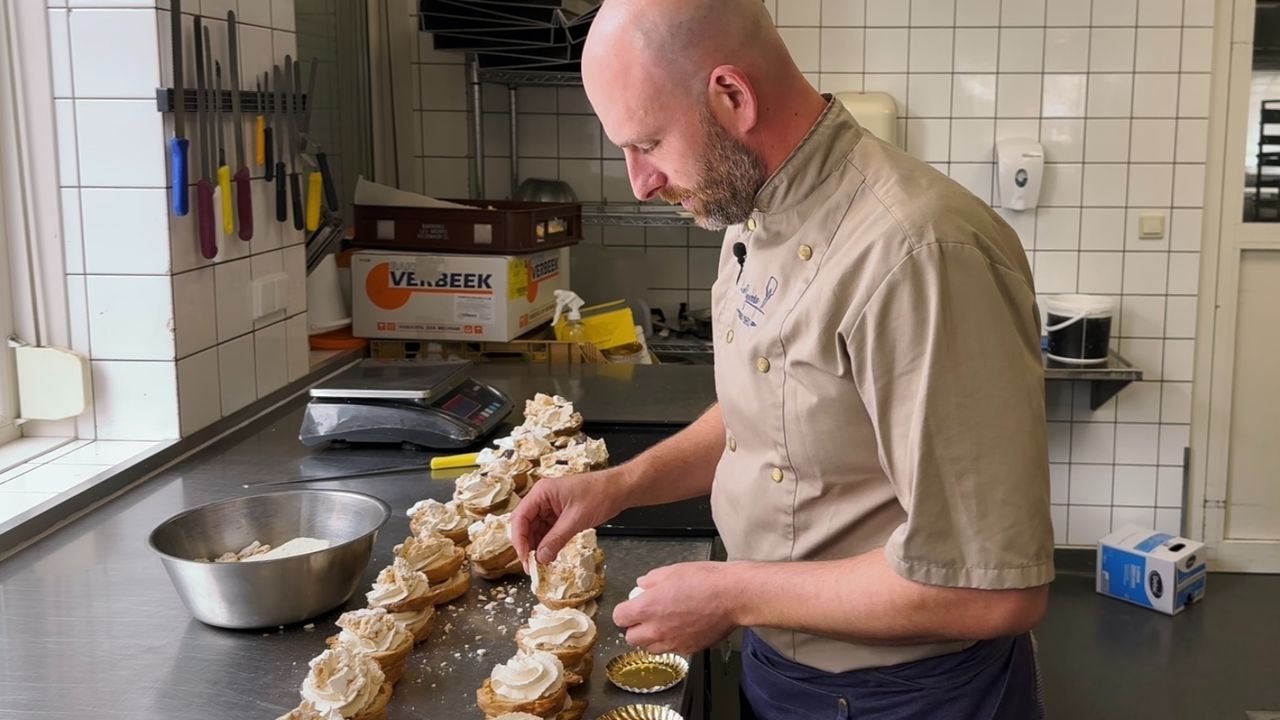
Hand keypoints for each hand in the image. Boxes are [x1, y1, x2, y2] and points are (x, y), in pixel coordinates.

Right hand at [509, 467, 630, 565]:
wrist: (619, 489)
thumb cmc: (600, 494)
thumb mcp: (576, 520)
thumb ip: (556, 539)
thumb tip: (540, 558)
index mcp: (541, 492)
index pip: (520, 517)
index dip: (519, 540)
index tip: (524, 558)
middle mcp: (542, 498)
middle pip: (525, 525)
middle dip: (527, 546)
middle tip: (532, 566)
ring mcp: (550, 506)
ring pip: (535, 530)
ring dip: (537, 546)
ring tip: (541, 564)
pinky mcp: (559, 514)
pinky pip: (547, 531)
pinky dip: (547, 543)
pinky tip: (550, 555)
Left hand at [612, 562, 740, 655]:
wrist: (733, 596)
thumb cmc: (706, 581)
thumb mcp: (672, 571)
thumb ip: (651, 580)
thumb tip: (643, 584)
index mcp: (647, 608)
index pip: (619, 618)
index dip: (624, 611)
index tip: (631, 606)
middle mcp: (656, 629)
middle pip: (630, 638)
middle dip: (635, 627)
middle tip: (646, 616)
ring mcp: (672, 642)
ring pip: (650, 648)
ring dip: (651, 638)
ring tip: (664, 623)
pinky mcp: (688, 649)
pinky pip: (671, 650)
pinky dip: (671, 642)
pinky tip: (682, 627)